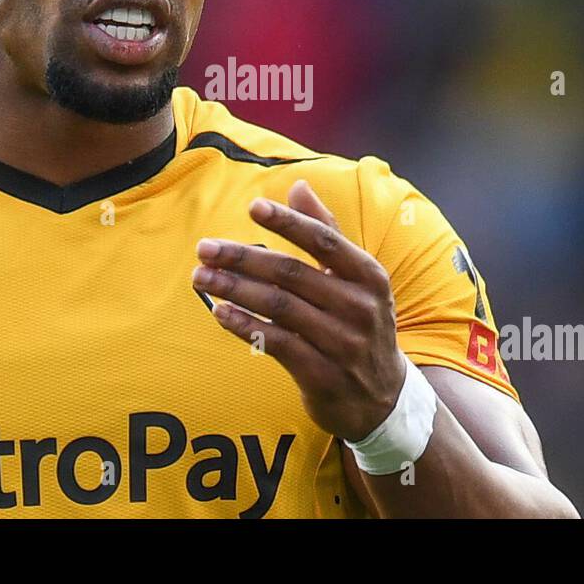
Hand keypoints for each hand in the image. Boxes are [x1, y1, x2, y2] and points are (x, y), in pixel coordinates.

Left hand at [193, 179, 408, 441]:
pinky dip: (246, 327)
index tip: (252, 207)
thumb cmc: (360, 323)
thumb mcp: (356, 278)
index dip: (288, 223)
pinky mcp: (323, 376)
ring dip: (235, 290)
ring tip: (201, 277)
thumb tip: (298, 185)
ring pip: (279, 308)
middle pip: (292, 274)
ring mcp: (343, 344)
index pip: (325, 241)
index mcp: (369, 276)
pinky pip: (277, 344)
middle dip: (244, 258)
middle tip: (205, 248)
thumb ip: (327, 231)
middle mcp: (360, 308)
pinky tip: (220, 313)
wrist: (382, 398)